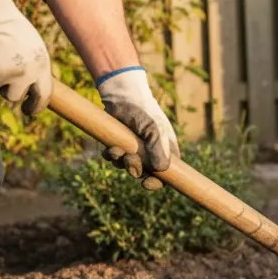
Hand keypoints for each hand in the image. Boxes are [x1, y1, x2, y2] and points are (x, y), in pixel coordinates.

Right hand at [0, 0, 52, 115]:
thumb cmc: (12, 30)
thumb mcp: (34, 49)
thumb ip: (35, 69)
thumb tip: (34, 91)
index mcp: (41, 66)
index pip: (43, 96)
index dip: (36, 106)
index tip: (29, 111)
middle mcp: (23, 73)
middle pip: (14, 96)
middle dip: (8, 88)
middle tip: (4, 72)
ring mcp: (1, 73)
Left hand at [96, 66, 178, 190]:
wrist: (121, 95)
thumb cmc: (143, 110)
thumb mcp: (155, 128)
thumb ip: (159, 149)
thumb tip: (161, 170)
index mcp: (165, 149)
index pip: (166, 173)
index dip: (158, 182)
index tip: (147, 183)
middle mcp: (151, 151)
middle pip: (145, 173)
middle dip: (135, 170)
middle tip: (130, 159)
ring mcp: (134, 148)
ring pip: (128, 167)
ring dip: (121, 162)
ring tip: (117, 150)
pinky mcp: (119, 144)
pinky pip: (115, 159)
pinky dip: (111, 156)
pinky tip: (110, 148)